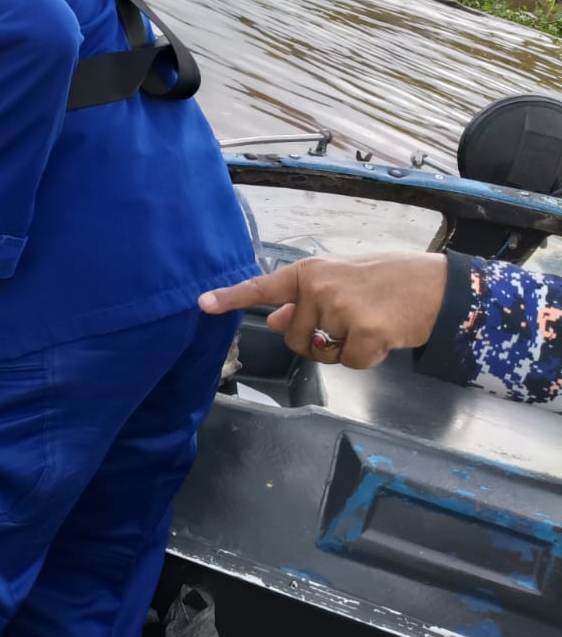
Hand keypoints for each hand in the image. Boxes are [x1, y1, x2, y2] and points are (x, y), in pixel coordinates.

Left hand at [199, 253, 447, 369]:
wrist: (435, 285)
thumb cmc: (385, 281)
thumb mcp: (339, 281)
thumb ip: (304, 300)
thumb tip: (275, 319)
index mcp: (309, 273)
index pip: (262, 287)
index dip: (230, 297)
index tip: (202, 303)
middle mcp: (318, 288)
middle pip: (296, 339)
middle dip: (320, 340)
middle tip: (352, 319)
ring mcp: (339, 309)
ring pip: (322, 354)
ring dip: (344, 348)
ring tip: (370, 323)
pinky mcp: (363, 333)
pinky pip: (349, 363)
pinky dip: (367, 358)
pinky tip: (383, 335)